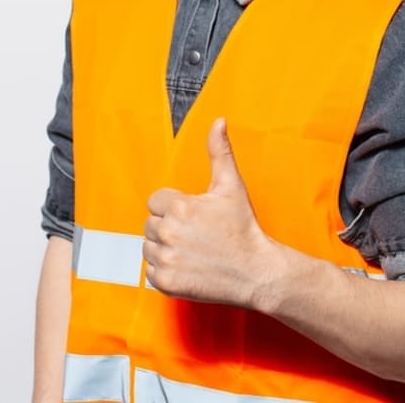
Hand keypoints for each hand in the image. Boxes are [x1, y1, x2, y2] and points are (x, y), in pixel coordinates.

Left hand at [142, 117, 276, 306]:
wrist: (256, 272)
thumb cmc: (243, 228)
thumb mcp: (231, 186)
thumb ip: (219, 151)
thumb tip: (218, 122)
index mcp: (180, 207)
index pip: (156, 201)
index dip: (174, 207)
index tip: (193, 216)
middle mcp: (169, 232)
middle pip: (150, 224)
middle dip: (169, 226)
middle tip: (195, 234)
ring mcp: (167, 259)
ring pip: (148, 247)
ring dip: (164, 248)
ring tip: (192, 249)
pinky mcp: (166, 282)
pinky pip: (150, 272)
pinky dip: (165, 270)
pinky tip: (187, 265)